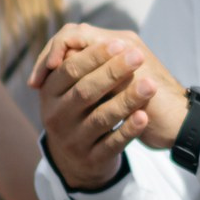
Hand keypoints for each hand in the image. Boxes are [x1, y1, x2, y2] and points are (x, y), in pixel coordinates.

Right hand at [29, 25, 187, 189]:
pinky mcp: (91, 159)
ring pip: (100, 118)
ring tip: (149, 86)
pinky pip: (112, 143)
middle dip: (112, 72)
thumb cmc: (80, 109)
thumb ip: (81, 63)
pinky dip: (129, 130)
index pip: (69, 69)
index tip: (120, 43)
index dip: (94, 55)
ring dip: (126, 100)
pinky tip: (144, 117)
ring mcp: (72, 140)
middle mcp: (56, 117)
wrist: (77, 157)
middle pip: (85, 91)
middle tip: (137, 57)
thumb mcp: (71, 88)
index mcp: (50, 93)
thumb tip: (105, 40)